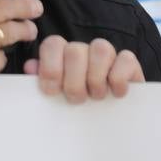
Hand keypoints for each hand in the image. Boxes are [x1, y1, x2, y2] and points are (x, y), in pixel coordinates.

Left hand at [24, 35, 143, 103]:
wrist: (109, 116)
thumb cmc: (76, 101)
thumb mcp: (57, 94)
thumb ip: (42, 79)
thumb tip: (30, 68)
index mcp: (61, 53)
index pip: (53, 44)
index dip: (50, 67)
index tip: (52, 91)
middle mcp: (83, 49)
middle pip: (75, 50)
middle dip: (74, 81)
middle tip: (76, 99)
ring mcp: (107, 53)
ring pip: (101, 49)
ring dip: (96, 79)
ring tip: (96, 96)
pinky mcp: (129, 62)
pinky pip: (126, 59)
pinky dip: (119, 79)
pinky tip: (116, 93)